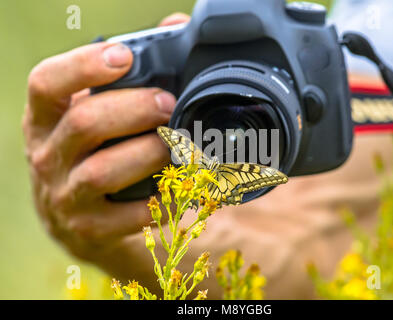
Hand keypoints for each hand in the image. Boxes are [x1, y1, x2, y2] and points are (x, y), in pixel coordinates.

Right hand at [22, 14, 188, 261]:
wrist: (77, 217)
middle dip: (135, 109)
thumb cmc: (93, 152)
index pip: (47, 83)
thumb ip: (127, 74)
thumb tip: (173, 27)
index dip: (84, 66)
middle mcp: (47, 155)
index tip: (125, 57)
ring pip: (103, 170)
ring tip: (177, 146)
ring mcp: (65, 195)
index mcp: (45, 118)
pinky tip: (179, 190)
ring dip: (149, 153)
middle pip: (85, 122)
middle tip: (168, 104)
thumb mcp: (94, 113)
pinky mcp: (89, 228)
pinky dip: (160, 201)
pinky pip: (128, 215)